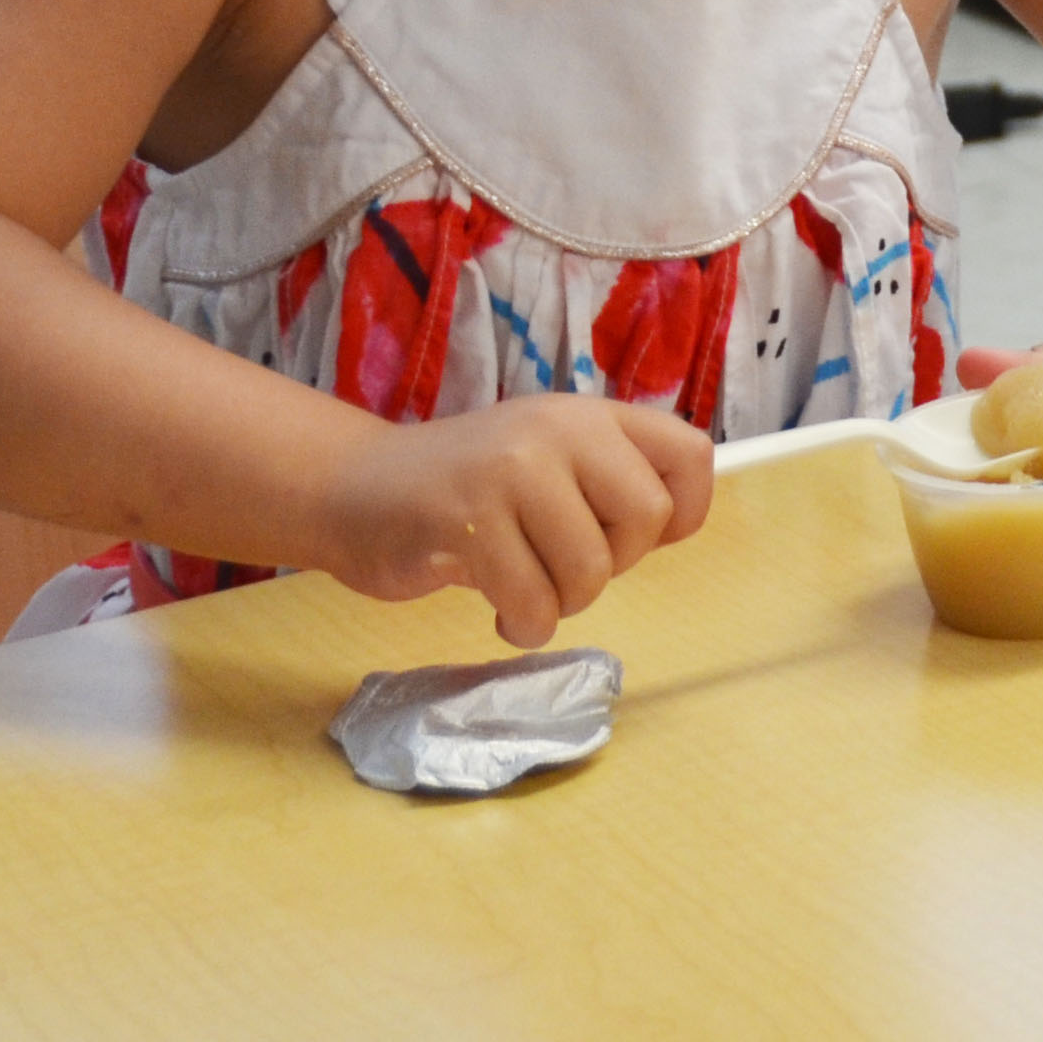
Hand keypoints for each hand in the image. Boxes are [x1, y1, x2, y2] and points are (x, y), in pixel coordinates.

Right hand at [316, 396, 713, 646]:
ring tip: (524, 591)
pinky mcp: (466, 518)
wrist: (352, 489)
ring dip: (560, 604)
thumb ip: (608, 481)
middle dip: (615, 565)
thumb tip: (675, 525)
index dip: (683, 514)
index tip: (631, 540)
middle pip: (647, 517)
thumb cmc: (464, 490)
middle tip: (564, 568)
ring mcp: (510, 469)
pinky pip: (532, 599)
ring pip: (590, 569)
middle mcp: (559, 429)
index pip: (691, 455)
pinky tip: (499, 611)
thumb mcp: (548, 461)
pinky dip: (524, 625)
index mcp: (590, 416)